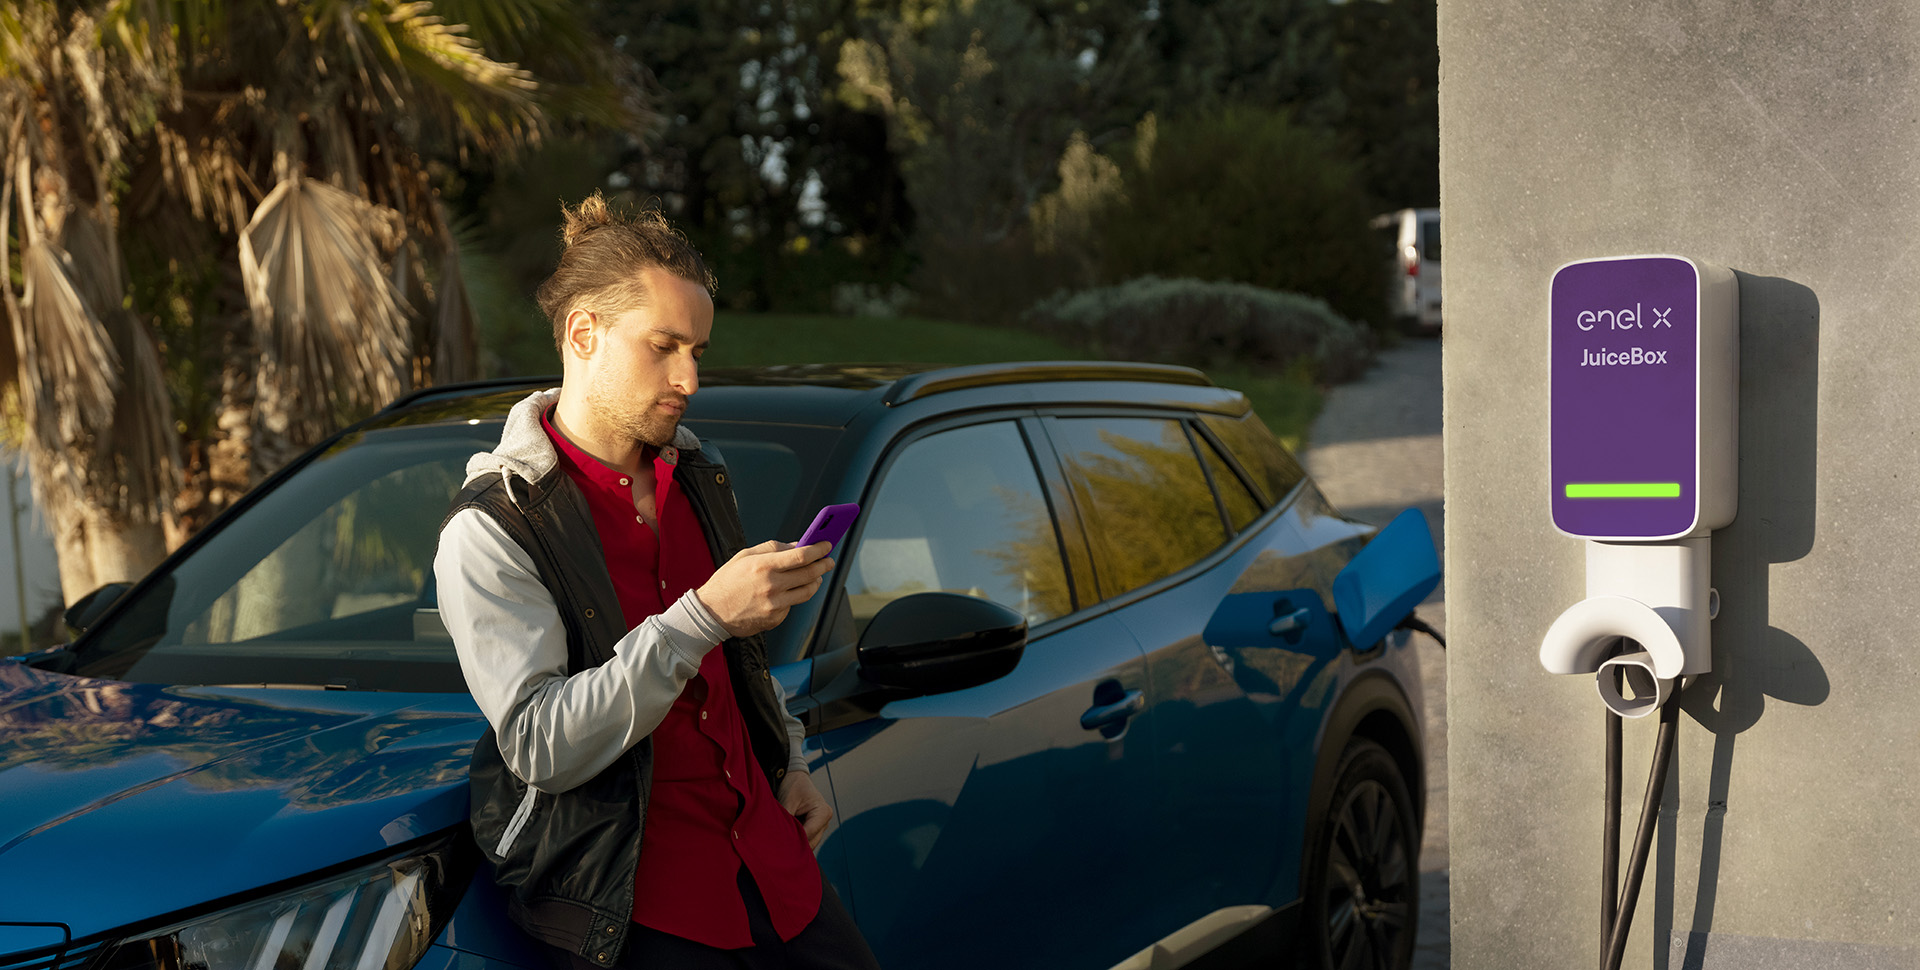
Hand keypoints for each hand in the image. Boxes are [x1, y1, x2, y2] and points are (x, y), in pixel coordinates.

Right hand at [696, 540, 834, 637]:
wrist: (711, 613)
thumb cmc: (728, 581)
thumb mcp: (745, 556)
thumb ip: (773, 548)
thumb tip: (798, 545)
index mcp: (764, 566)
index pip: (801, 556)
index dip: (818, 549)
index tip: (827, 545)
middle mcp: (771, 586)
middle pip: (809, 574)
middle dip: (823, 565)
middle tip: (829, 560)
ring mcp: (774, 605)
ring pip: (807, 592)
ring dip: (816, 581)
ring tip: (816, 575)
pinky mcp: (775, 618)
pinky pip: (793, 605)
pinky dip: (795, 596)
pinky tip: (790, 590)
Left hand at [778, 770, 832, 850]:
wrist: (795, 778)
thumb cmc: (792, 786)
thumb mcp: (788, 802)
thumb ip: (787, 821)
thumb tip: (780, 838)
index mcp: (823, 812)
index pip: (809, 833)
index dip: (794, 840)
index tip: (778, 845)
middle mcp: (825, 821)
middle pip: (811, 842)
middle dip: (795, 845)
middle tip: (777, 849)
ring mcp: (821, 826)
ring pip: (809, 844)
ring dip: (796, 844)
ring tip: (779, 844)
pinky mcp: (815, 828)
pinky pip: (806, 840)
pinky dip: (796, 841)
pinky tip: (784, 841)